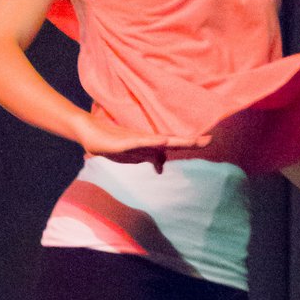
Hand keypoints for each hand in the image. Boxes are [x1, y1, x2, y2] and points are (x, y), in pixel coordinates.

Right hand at [76, 111, 212, 173]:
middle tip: (210, 140)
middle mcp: (147, 140)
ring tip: (192, 141)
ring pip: (160, 141)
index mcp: (150, 145)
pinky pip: (141, 142)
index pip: (174, 144)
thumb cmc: (112, 142)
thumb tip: (161, 168)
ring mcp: (136, 140)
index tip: (209, 140)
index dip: (191, 143)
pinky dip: (153, 142)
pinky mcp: (125, 141)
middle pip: (172, 141)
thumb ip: (149, 158)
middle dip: (190, 142)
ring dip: (176, 141)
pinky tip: (163, 141)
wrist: (90, 131)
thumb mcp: (133, 155)